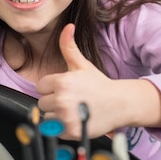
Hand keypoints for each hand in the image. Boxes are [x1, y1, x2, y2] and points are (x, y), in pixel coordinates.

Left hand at [35, 23, 118, 139]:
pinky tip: (75, 120)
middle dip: (53, 102)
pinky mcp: (70, 132)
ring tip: (73, 111)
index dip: (51, 88)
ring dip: (56, 116)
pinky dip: (63, 128)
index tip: (65, 90)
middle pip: (42, 103)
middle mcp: (62, 100)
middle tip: (71, 101)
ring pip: (47, 118)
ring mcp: (66, 118)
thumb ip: (69, 46)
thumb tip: (67, 26)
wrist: (120, 104)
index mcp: (61, 82)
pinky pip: (55, 131)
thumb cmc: (99, 84)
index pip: (40, 87)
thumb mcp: (82, 65)